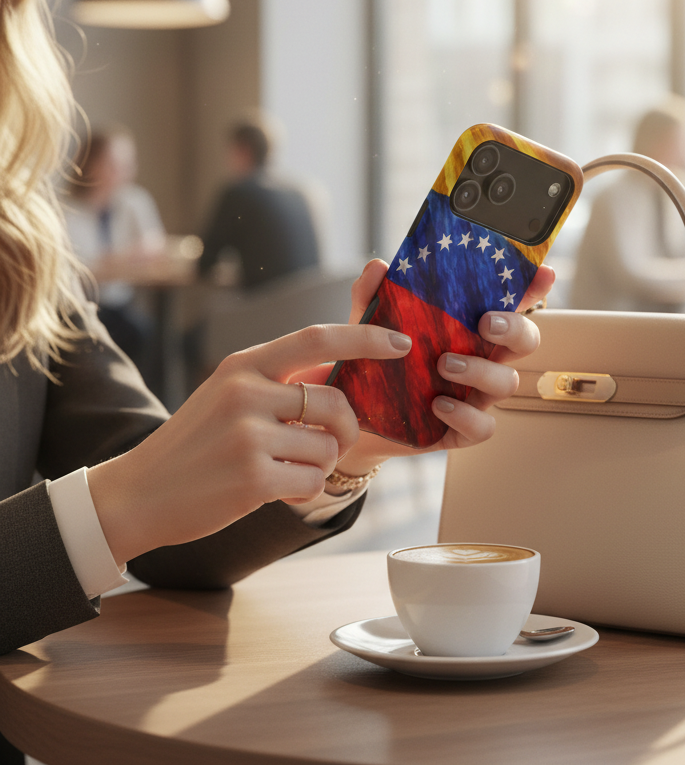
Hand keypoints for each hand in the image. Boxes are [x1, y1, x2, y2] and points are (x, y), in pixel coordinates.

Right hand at [88, 322, 412, 564]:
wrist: (138, 493)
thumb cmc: (195, 444)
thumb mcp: (228, 395)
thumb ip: (279, 382)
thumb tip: (342, 372)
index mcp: (243, 365)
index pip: (317, 338)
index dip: (366, 337)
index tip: (402, 342)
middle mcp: (246, 392)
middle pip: (335, 401)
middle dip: (347, 427)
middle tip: (332, 441)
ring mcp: (248, 435)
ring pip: (328, 447)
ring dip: (318, 465)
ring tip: (283, 470)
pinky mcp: (253, 478)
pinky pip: (314, 481)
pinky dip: (304, 490)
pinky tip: (274, 491)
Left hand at [289, 259, 555, 476]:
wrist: (353, 416)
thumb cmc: (376, 361)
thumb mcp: (369, 325)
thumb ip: (372, 295)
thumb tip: (378, 267)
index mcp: (469, 328)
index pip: (509, 303)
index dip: (532, 288)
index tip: (544, 274)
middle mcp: (482, 359)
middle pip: (525, 341)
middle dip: (515, 328)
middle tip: (486, 323)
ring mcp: (475, 395)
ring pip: (507, 383)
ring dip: (480, 370)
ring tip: (444, 365)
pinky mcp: (460, 430)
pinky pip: (482, 427)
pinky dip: (466, 415)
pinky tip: (438, 404)